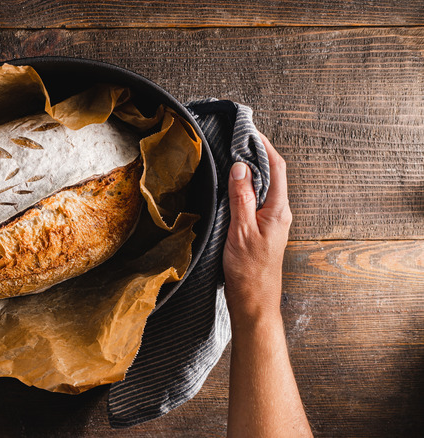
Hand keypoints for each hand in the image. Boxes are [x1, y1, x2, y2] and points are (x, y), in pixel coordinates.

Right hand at [223, 134, 311, 436]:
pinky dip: (244, 187)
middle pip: (271, 174)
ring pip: (262, 187)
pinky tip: (231, 187)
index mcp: (277, 210)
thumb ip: (242, 198)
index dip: (264, 145)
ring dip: (250, 170)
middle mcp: (278, 213)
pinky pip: (255, 200)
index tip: (249, 130)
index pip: (276, 167)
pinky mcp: (261, 230)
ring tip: (231, 155)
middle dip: (256, 153)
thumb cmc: (248, 273)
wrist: (253, 303)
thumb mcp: (241, 231)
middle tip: (237, 138)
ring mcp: (270, 222)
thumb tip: (241, 167)